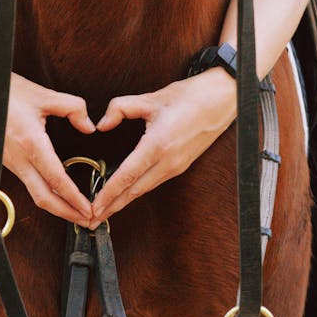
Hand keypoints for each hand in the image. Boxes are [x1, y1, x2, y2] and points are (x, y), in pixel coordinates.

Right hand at [0, 60, 95, 225]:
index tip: (89, 209)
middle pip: (44, 198)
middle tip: (87, 221)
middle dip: (67, 214)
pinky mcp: (7, 161)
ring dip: (57, 206)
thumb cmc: (5, 91)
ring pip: (35, 193)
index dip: (74, 198)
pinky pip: (29, 183)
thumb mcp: (45, 96)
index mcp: (31, 143)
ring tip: (76, 212)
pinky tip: (58, 194)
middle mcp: (19, 159)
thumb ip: (73, 108)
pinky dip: (46, 194)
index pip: (57, 179)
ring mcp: (11, 162)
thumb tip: (89, 126)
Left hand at [90, 69, 236, 226]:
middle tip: (91, 220)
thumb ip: (120, 108)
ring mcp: (177, 166)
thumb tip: (102, 124)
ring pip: (145, 189)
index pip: (126, 176)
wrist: (224, 98)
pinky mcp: (182, 165)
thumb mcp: (150, 98)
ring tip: (105, 212)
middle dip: (111, 207)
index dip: (108, 194)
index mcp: (158, 145)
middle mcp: (168, 161)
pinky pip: (154, 182)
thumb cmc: (191, 96)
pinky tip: (127, 194)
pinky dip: (137, 191)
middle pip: (134, 191)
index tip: (93, 207)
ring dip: (124, 201)